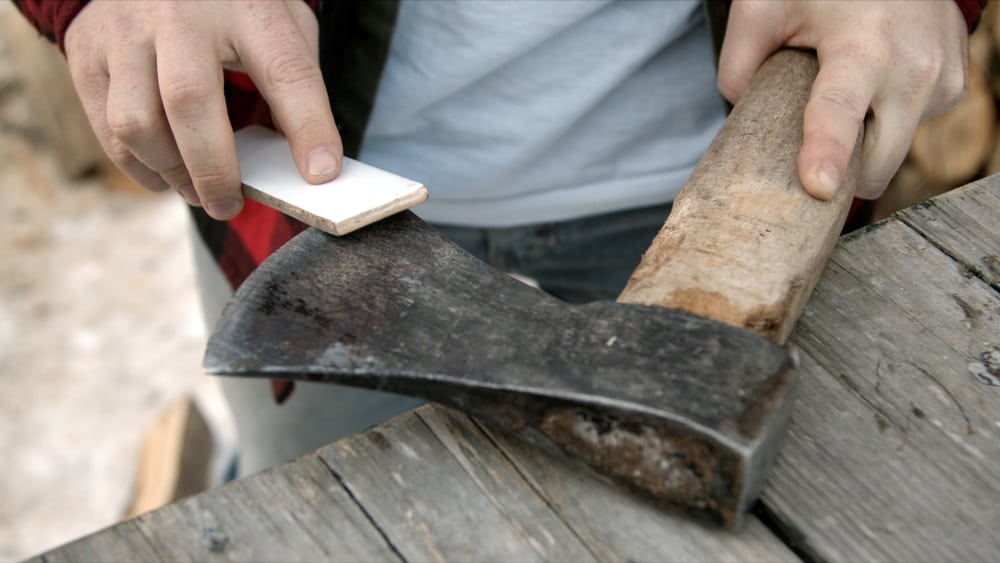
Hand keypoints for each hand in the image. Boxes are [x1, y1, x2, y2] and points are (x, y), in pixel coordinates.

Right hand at [64, 0, 341, 219]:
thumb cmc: (231, 8)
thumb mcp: (277, 25)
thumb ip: (293, 85)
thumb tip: (303, 165)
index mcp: (246, 6)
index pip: (286, 71)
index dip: (308, 128)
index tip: (321, 176)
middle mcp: (180, 14)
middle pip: (190, 102)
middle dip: (214, 170)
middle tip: (231, 205)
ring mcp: (126, 30)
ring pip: (136, 123)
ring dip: (172, 173)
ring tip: (197, 190)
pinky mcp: (88, 51)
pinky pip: (108, 129)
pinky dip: (140, 166)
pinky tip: (167, 173)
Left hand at [717, 0, 968, 199]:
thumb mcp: (764, 10)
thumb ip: (738, 66)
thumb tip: (742, 121)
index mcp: (863, 45)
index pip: (840, 108)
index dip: (827, 150)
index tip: (819, 187)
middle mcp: (914, 66)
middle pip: (875, 163)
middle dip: (842, 171)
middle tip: (810, 147)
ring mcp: (943, 79)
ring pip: (892, 152)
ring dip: (865, 141)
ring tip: (847, 92)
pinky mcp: (955, 88)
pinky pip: (911, 131)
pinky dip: (887, 122)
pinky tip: (874, 86)